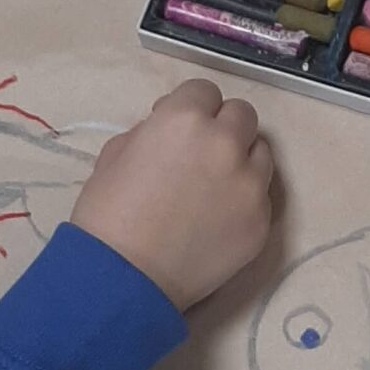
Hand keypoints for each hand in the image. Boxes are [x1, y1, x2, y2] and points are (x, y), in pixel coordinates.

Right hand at [71, 82, 274, 311]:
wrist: (124, 279)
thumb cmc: (107, 215)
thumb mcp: (115, 154)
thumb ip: (151, 131)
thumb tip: (168, 128)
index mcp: (185, 120)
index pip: (204, 91)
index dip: (189, 108)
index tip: (177, 128)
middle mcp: (226, 144)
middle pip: (241, 115)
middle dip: (221, 127)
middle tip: (199, 153)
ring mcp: (251, 185)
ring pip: (261, 152)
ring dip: (241, 158)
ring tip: (215, 185)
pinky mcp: (262, 222)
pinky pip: (262, 196)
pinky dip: (244, 199)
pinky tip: (218, 218)